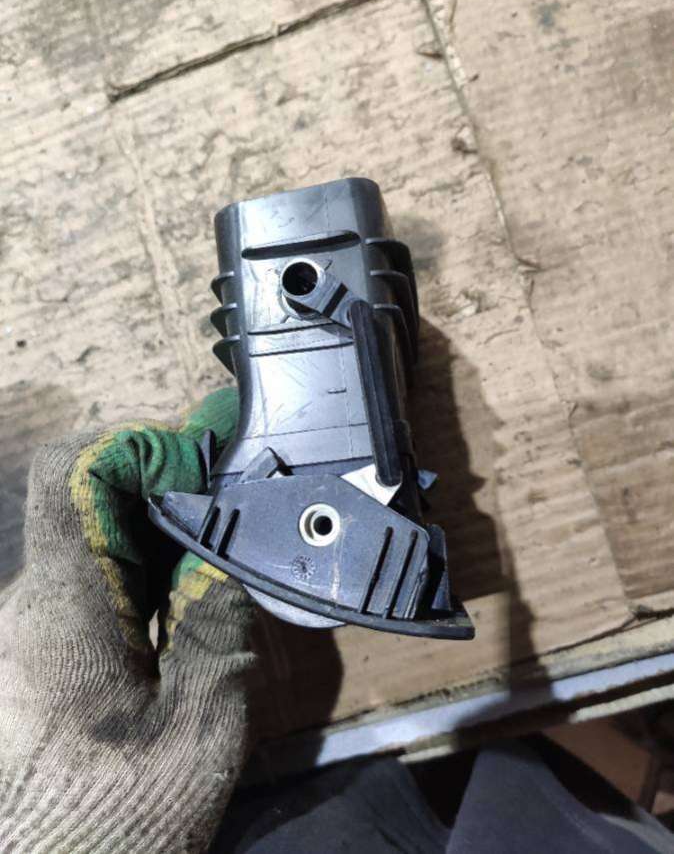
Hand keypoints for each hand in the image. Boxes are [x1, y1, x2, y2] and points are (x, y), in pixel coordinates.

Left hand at [0, 389, 254, 853]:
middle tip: (236, 513)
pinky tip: (182, 605)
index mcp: (59, 614)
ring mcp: (23, 629)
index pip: (71, 474)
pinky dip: (139, 571)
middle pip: (88, 501)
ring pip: (91, 540)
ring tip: (219, 560)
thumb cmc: (120, 826)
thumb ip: (213, 622)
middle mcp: (25, 606)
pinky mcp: (32, 651)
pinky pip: (86, 581)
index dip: (139, 445)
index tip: (205, 471)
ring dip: (158, 532)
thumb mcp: (198, 732)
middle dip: (166, 490)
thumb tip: (223, 542)